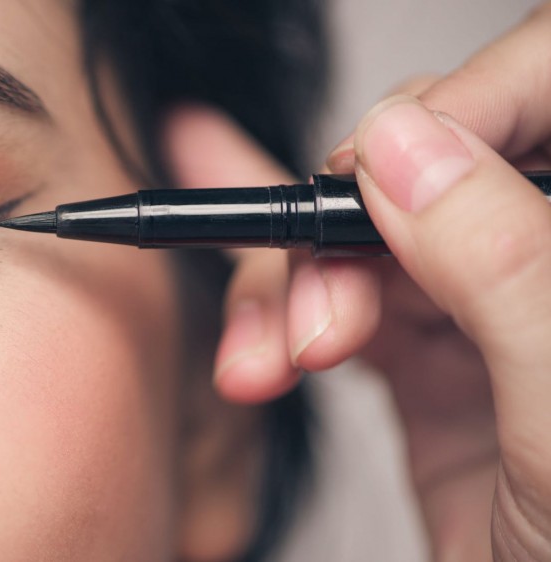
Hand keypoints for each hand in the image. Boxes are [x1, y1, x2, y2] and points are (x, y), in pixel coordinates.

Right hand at [167, 3, 550, 558]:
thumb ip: (501, 267)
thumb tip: (405, 146)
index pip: (534, 92)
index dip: (454, 109)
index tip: (374, 174)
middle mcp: (534, 257)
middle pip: (418, 165)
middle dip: (339, 229)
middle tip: (319, 312)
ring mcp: (477, 308)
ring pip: (354, 236)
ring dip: (285, 291)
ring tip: (267, 363)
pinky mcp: (421, 361)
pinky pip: (331, 301)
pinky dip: (271, 316)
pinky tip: (245, 327)